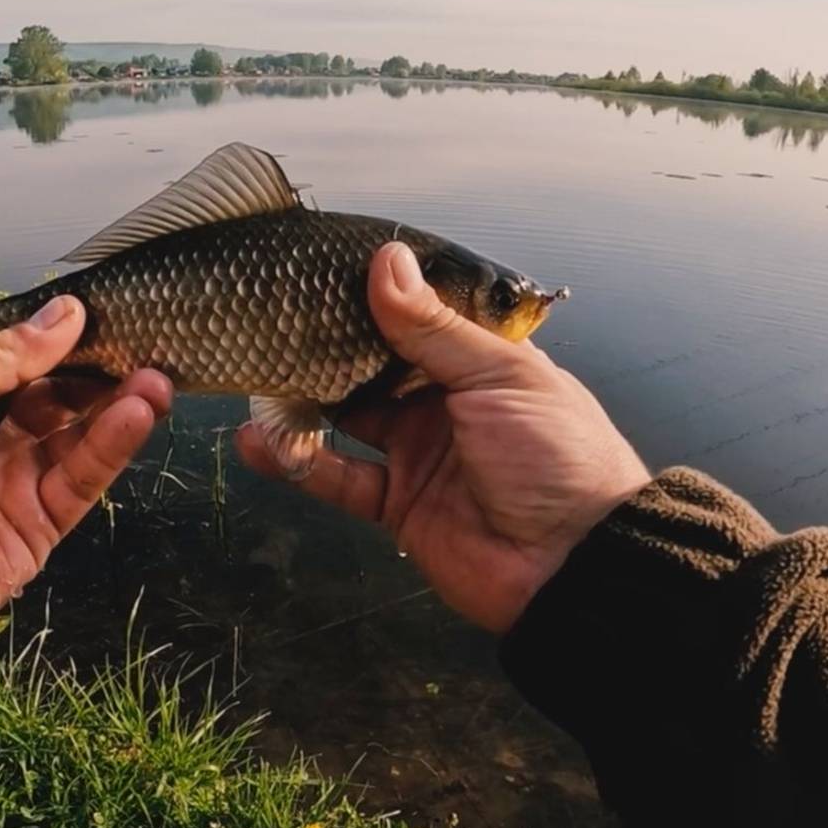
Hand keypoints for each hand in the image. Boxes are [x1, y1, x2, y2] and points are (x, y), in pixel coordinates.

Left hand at [0, 297, 171, 647]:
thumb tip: (66, 316)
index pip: (14, 369)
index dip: (57, 345)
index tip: (107, 316)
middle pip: (52, 406)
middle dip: (97, 375)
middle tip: (145, 342)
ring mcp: (2, 498)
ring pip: (73, 446)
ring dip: (116, 410)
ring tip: (155, 376)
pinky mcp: (25, 542)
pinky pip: (74, 490)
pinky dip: (108, 450)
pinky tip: (135, 413)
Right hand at [239, 243, 648, 631]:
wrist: (571, 565)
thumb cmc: (556, 457)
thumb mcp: (499, 376)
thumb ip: (434, 327)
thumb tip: (386, 261)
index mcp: (483, 362)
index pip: (420, 317)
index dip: (375, 296)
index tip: (321, 271)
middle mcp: (448, 402)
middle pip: (375, 364)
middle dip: (329, 344)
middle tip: (275, 318)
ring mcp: (420, 453)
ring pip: (348, 417)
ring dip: (305, 400)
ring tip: (257, 373)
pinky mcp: (398, 504)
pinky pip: (338, 478)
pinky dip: (298, 461)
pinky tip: (259, 441)